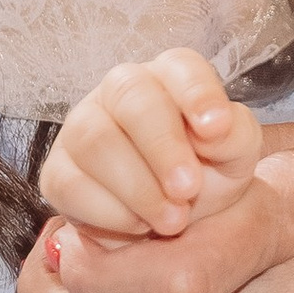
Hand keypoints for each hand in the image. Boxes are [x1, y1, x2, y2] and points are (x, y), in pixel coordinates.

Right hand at [36, 47, 263, 239]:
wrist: (171, 223)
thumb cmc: (206, 175)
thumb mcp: (235, 157)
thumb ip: (235, 135)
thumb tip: (215, 129)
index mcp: (169, 78)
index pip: (179, 66)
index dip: (197, 93)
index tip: (215, 128)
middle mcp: (119, 92)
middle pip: (131, 98)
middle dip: (163, 146)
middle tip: (189, 189)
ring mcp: (81, 129)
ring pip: (96, 141)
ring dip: (139, 188)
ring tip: (174, 220)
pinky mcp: (58, 173)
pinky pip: (71, 185)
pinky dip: (111, 212)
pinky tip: (139, 225)